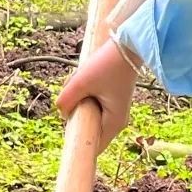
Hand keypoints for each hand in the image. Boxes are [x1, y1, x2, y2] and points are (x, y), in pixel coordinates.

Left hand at [56, 38, 138, 152]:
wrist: (129, 44)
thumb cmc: (108, 64)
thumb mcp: (82, 81)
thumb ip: (66, 100)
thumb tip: (61, 112)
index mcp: (113, 123)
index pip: (93, 147)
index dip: (78, 143)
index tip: (67, 129)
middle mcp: (116, 121)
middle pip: (88, 130)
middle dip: (75, 116)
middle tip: (74, 93)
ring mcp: (115, 111)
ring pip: (88, 116)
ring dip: (79, 102)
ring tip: (81, 82)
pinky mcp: (112, 100)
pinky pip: (92, 105)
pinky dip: (84, 95)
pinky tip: (85, 79)